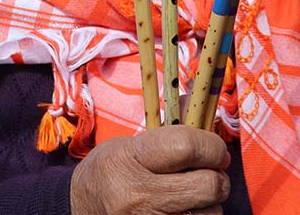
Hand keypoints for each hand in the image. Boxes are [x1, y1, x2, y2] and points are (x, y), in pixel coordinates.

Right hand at [70, 125, 230, 214]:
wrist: (81, 210)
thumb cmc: (111, 172)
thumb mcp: (130, 143)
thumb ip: (171, 127)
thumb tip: (200, 97)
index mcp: (130, 159)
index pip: (187, 146)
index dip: (212, 146)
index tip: (215, 150)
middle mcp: (137, 195)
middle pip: (207, 185)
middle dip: (217, 177)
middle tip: (210, 173)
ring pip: (211, 213)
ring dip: (211, 204)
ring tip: (193, 197)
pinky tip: (185, 211)